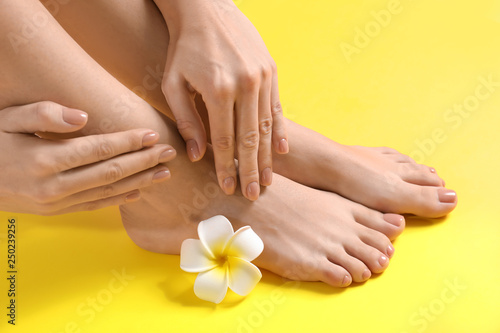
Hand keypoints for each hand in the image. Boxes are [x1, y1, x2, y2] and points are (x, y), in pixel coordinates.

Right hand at [0, 102, 175, 214]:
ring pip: (108, 192)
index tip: (153, 134)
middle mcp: (54, 185)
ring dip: (140, 182)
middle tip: (170, 152)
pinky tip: (139, 192)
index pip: (99, 149)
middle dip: (144, 161)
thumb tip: (83, 117)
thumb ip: (44, 115)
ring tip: (165, 173)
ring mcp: (56, 202)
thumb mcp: (8, 120)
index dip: (129, 142)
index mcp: (45, 159)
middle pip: (111, 172)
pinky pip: (94, 206)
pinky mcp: (56, 211)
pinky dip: (119, 200)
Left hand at [156, 0, 288, 200]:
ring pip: (267, 126)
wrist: (205, 9)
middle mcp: (245, 85)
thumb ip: (187, 121)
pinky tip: (283, 152)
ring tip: (269, 180)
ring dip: (268, 157)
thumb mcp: (173, 84)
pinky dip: (281, 131)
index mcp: (218, 90)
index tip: (229, 187)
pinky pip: (278, 107)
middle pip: (250, 139)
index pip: (224, 141)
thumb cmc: (183, 48)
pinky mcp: (271, 70)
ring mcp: (262, 77)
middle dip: (251, 170)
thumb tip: (198, 156)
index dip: (226, 168)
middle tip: (255, 194)